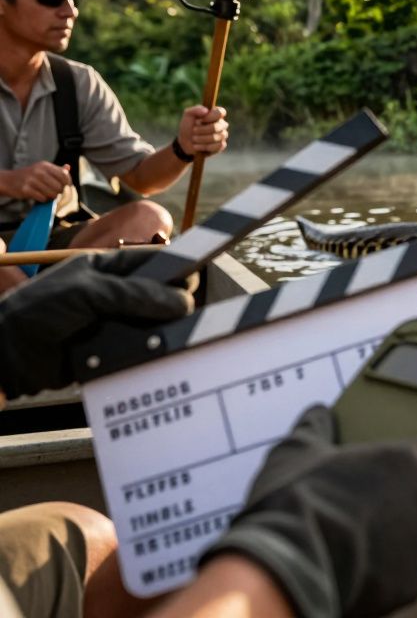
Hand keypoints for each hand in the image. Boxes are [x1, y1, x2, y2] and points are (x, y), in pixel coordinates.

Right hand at [0, 162, 70, 201]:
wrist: (9, 180)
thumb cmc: (29, 176)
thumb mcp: (42, 169)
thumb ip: (56, 170)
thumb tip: (68, 168)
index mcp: (45, 165)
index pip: (64, 175)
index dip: (67, 183)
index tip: (66, 187)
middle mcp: (38, 171)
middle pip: (59, 186)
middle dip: (60, 192)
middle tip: (56, 193)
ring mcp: (31, 180)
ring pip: (52, 193)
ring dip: (52, 197)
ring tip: (48, 195)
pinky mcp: (26, 189)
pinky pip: (42, 198)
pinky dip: (43, 199)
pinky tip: (40, 196)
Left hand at [0, 249, 193, 399]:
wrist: (7, 357)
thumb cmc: (37, 313)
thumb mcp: (87, 293)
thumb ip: (134, 294)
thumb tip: (181, 301)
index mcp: (107, 268)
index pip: (155, 262)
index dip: (178, 270)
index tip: (196, 284)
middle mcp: (114, 294)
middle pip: (160, 296)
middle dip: (172, 306)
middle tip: (183, 316)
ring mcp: (113, 322)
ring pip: (155, 325)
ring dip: (162, 333)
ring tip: (169, 339)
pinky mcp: (112, 351)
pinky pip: (142, 351)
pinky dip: (149, 355)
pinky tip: (154, 357)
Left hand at [177, 105, 228, 156]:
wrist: (185, 143)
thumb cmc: (188, 127)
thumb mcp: (188, 116)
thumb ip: (195, 110)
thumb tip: (206, 110)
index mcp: (215, 114)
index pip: (221, 112)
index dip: (211, 116)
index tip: (200, 120)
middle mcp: (221, 124)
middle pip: (217, 127)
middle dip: (202, 130)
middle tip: (194, 130)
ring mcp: (222, 135)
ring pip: (216, 137)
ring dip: (201, 139)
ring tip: (194, 139)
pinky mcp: (221, 145)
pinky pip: (217, 146)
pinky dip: (204, 147)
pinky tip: (197, 146)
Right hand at [202, 406, 416, 617]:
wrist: (293, 560)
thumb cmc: (300, 500)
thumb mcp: (301, 451)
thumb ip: (317, 428)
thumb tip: (317, 413)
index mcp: (414, 460)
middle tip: (392, 510)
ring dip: (411, 540)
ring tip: (369, 539)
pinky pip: (414, 574)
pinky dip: (397, 572)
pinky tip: (366, 566)